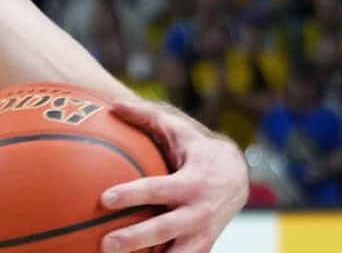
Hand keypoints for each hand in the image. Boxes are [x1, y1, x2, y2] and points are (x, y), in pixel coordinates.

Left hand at [98, 98, 248, 252]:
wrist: (237, 176)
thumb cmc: (197, 148)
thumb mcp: (177, 128)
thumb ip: (146, 116)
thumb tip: (114, 104)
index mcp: (192, 182)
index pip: (158, 190)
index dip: (133, 194)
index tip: (105, 199)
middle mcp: (199, 212)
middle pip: (164, 229)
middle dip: (135, 239)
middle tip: (105, 244)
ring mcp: (202, 234)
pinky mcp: (203, 247)